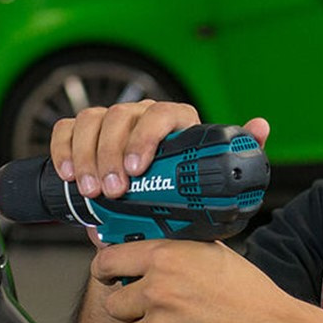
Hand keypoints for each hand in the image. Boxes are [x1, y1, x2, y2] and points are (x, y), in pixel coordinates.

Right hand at [49, 100, 269, 199]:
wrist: (152, 208)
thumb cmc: (182, 190)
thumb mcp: (210, 179)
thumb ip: (235, 155)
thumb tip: (259, 126)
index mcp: (173, 120)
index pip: (160, 114)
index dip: (144, 138)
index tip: (137, 171)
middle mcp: (139, 114)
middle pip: (118, 118)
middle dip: (110, 156)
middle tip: (113, 192)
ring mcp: (108, 121)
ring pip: (90, 121)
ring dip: (86, 156)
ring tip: (90, 190)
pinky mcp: (82, 132)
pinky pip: (66, 130)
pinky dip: (63, 150)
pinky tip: (67, 174)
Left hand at [90, 237, 297, 322]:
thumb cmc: (251, 298)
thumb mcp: (212, 254)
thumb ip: (171, 247)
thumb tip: (133, 241)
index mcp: (166, 260)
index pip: (106, 261)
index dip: (105, 270)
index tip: (108, 276)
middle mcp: (157, 294)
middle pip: (114, 306)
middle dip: (132, 310)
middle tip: (163, 313)